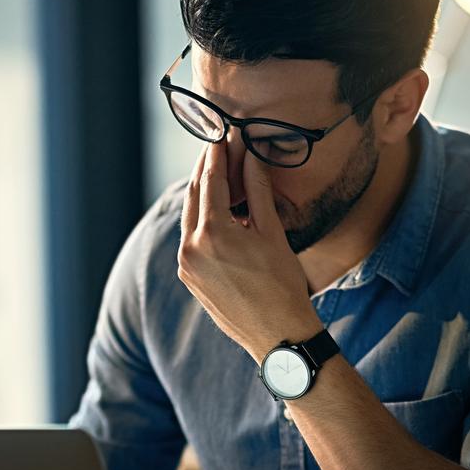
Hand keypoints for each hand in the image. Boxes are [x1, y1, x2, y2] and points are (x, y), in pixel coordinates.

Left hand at [177, 140, 322, 362]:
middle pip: (194, 195)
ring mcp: (186, 265)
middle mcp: (191, 248)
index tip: (222, 135)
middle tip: (216, 147)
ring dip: (202, 194)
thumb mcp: (272, 232)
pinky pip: (191, 239)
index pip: (211, 180)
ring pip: (190, 217)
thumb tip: (250, 156)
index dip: (217, 154)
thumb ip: (257, 190)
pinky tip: (218, 212)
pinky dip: (202, 220)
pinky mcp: (189, 278)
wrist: (278, 335)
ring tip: (218, 175)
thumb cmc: (282, 285)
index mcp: (213, 233)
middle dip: (205, 170)